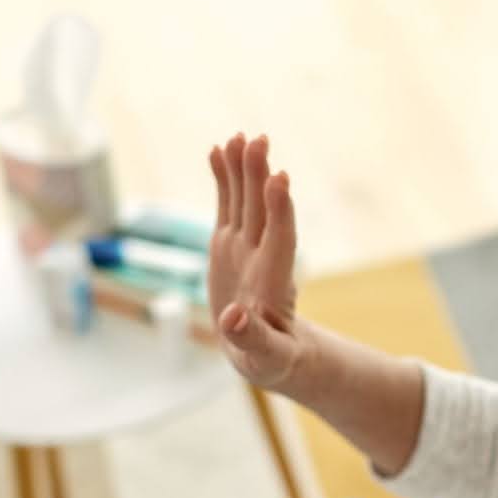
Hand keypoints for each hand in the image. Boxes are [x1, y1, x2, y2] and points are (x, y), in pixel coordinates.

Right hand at [206, 133, 311, 393]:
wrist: (265, 350)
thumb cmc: (270, 360)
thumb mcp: (265, 358)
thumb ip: (253, 339)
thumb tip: (234, 319)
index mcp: (273, 283)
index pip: (281, 241)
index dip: (281, 210)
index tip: (280, 178)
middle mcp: (261, 257)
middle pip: (262, 212)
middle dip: (259, 178)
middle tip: (257, 141)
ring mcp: (245, 248)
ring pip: (246, 201)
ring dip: (243, 170)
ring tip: (237, 138)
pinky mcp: (228, 244)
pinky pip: (227, 205)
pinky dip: (223, 179)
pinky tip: (216, 150)